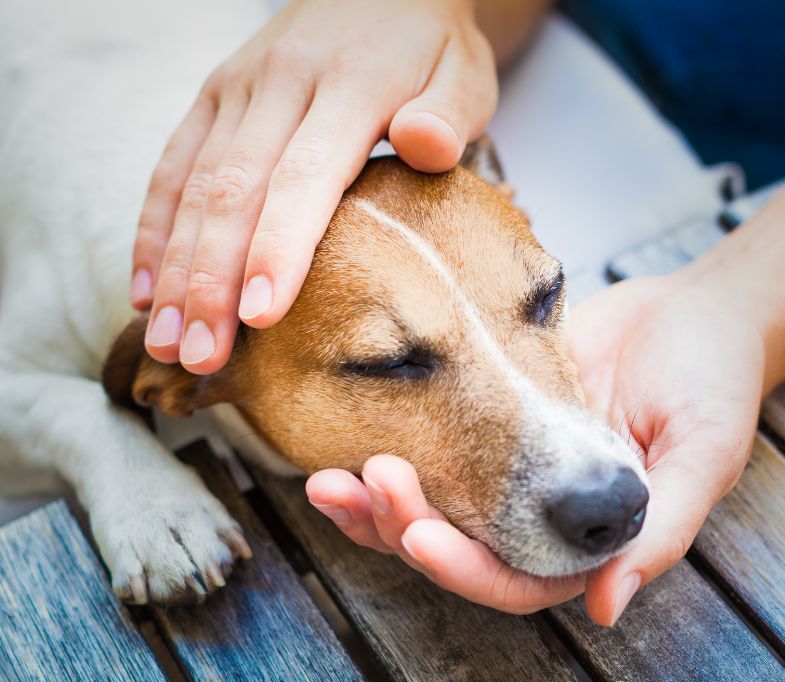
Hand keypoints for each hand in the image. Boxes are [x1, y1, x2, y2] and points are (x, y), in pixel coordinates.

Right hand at [134, 0, 496, 373]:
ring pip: (194, 186)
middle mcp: (281, 83)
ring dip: (175, 269)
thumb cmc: (430, 47)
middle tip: (200, 356)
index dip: (278, 249)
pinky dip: (153, 229)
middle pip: (234, 192)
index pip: (304, 177)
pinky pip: (172, 165)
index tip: (260, 316)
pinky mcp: (214, 96)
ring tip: (166, 341)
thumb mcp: (464, 72)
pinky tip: (146, 288)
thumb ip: (447, 112)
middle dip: (211, 281)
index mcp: (350, 85)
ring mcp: (238, 89)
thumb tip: (426, 144)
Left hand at [306, 269, 763, 624]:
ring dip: (377, 504)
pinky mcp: (487, 421)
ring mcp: (511, 471)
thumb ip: (663, 531)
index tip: (418, 535)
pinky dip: (388, 452)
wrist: (692, 312)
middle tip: (364, 484)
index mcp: (590, 541)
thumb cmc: (713, 381)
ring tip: (328, 481)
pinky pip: (431, 449)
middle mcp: (542, 519)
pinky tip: (345, 448)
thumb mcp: (706, 454)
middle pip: (458, 551)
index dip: (465, 569)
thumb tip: (606, 607)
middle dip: (403, 528)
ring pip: (432, 509)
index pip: (516, 580)